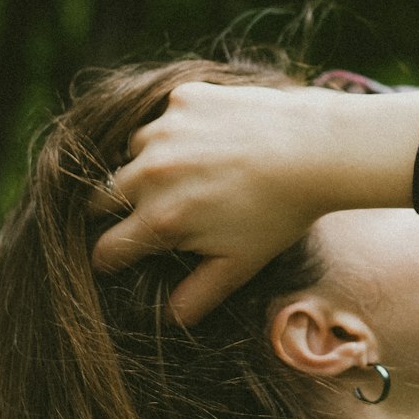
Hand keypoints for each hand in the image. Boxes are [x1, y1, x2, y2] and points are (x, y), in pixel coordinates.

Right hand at [90, 81, 334, 324]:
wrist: (317, 150)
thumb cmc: (280, 214)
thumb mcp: (240, 265)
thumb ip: (197, 295)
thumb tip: (167, 320)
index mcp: (159, 220)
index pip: (106, 249)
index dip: (110, 259)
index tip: (120, 258)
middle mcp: (150, 172)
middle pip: (101, 198)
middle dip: (117, 210)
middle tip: (148, 212)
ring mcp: (164, 130)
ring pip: (130, 152)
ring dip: (146, 165)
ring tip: (187, 173)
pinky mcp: (183, 98)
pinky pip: (162, 117)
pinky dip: (177, 130)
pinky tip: (211, 139)